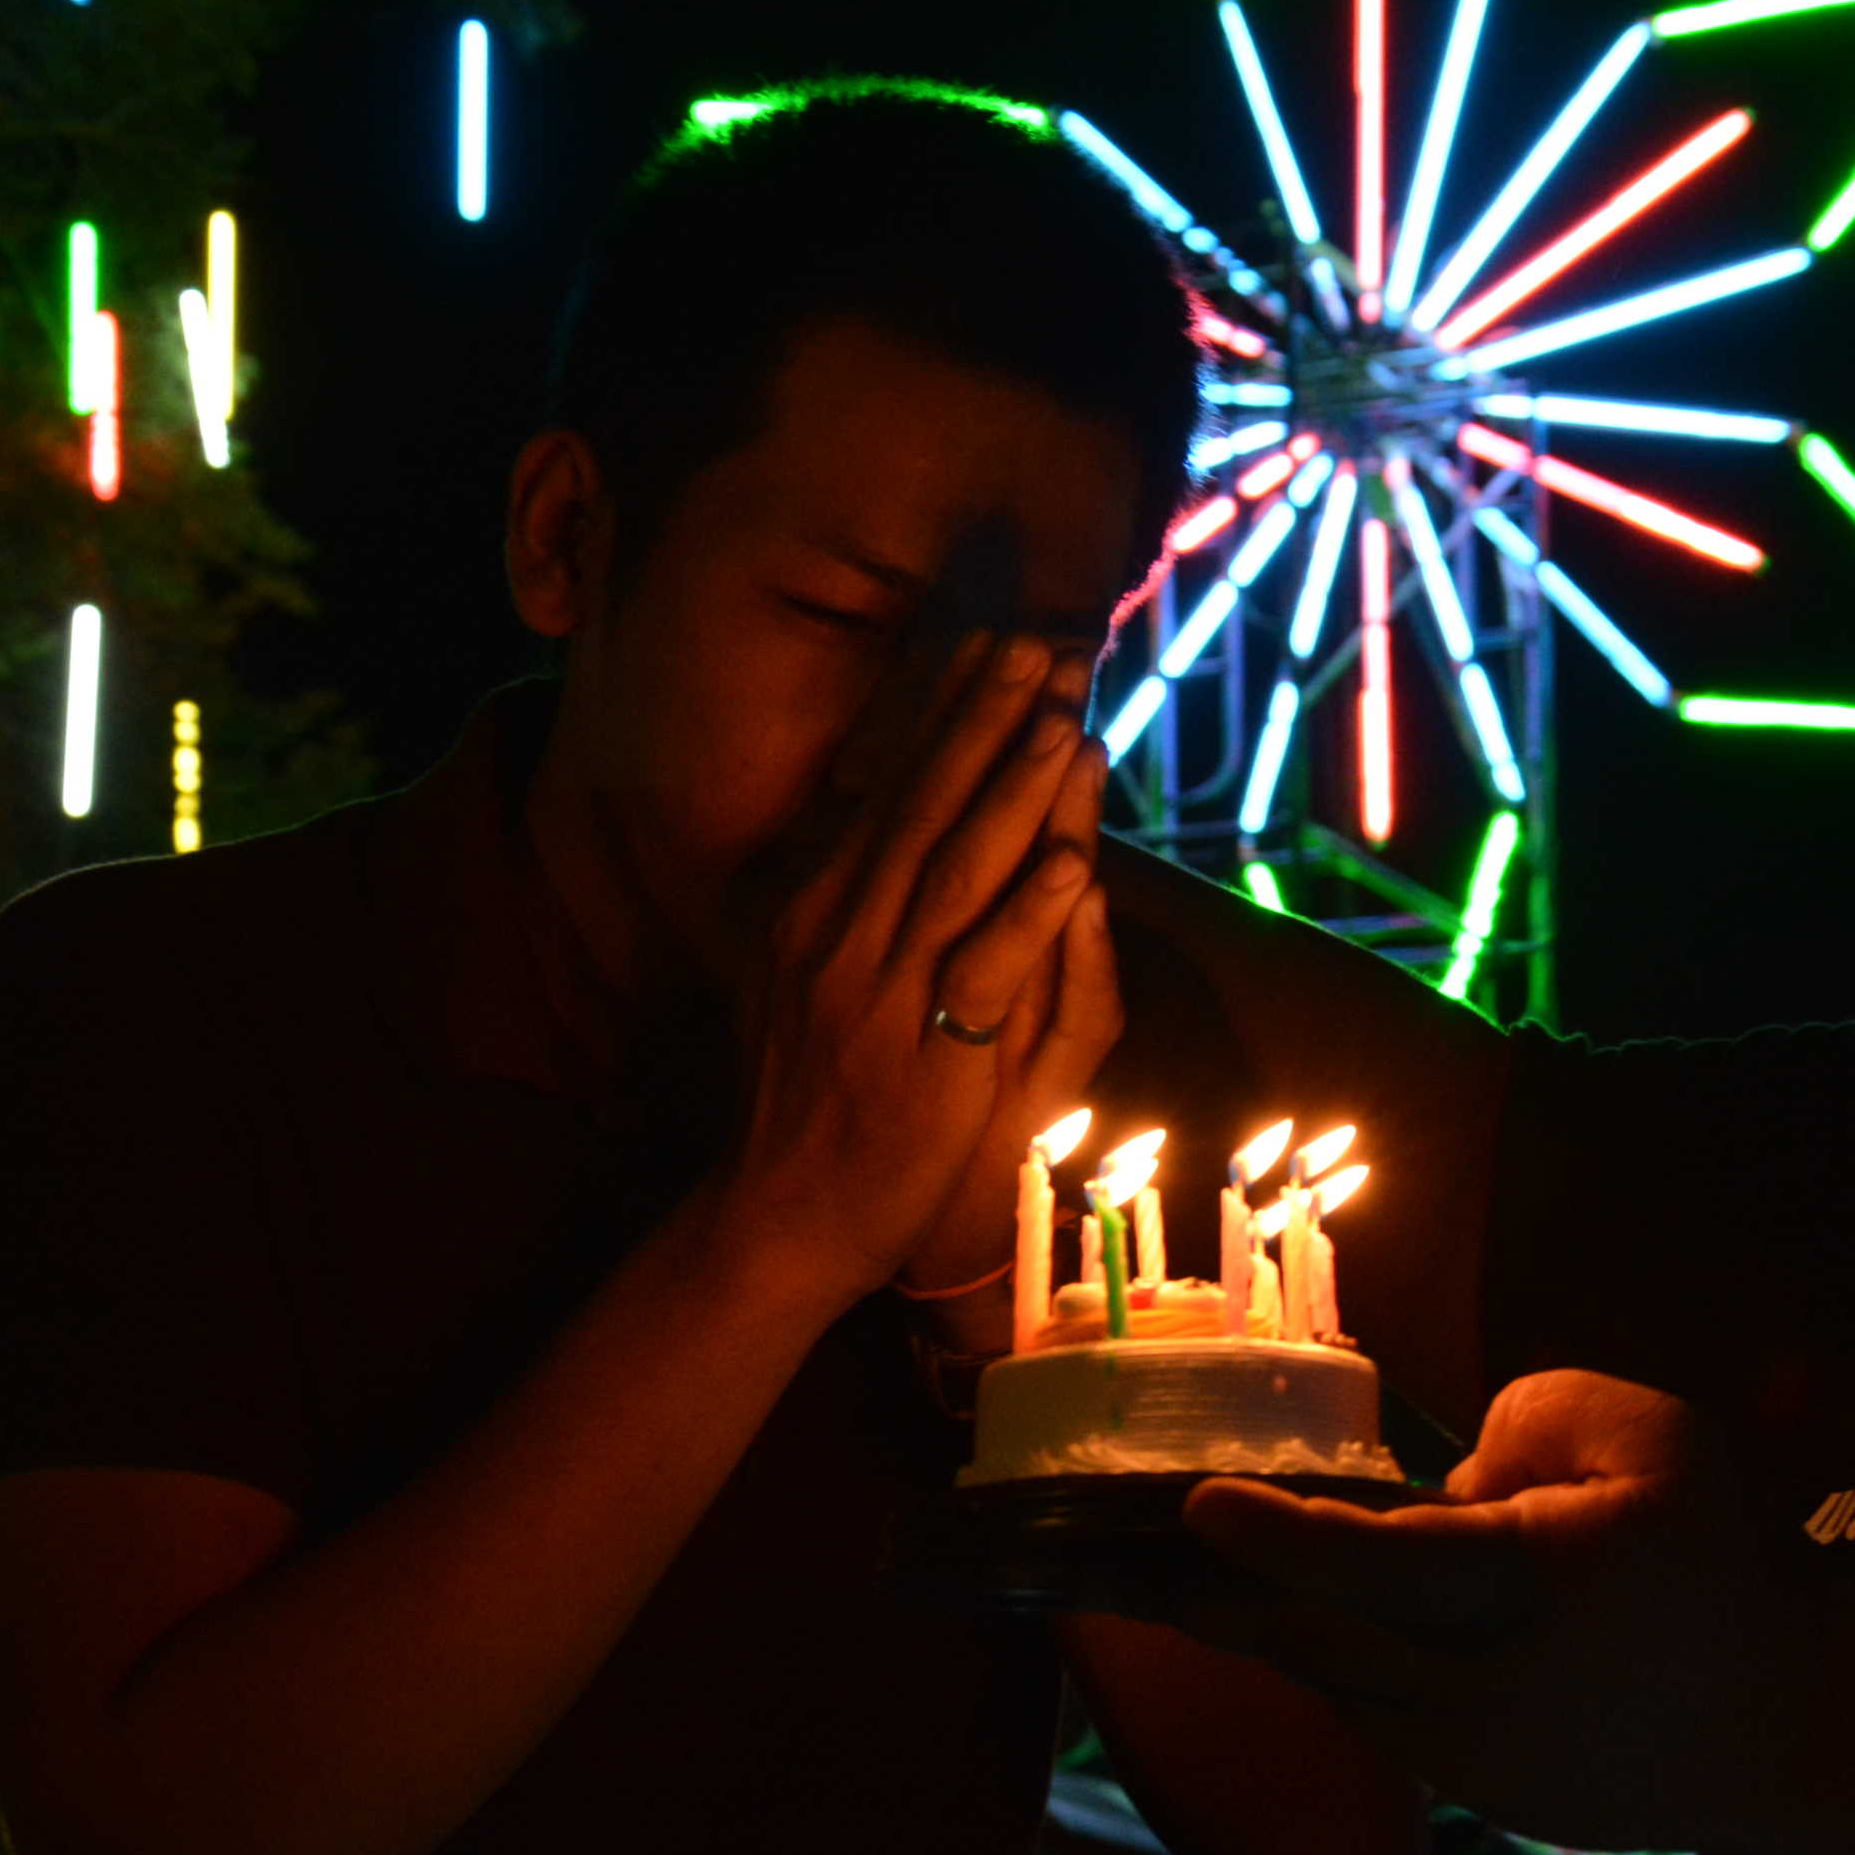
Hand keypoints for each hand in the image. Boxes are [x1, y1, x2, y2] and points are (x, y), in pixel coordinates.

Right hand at [729, 632, 1101, 1302]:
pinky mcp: (925, 1056)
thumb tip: (856, 822)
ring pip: (955, 870)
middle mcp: (836, 934)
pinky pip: (984, 968)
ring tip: (1065, 720)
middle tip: (1039, 642)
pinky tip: (1075, 860)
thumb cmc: (802, 1102)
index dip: (939, 712)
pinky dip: (1031, 910)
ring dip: (1014, 790)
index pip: (882, 787)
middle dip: (984, 720)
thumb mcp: (796, 980)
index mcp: (810, 908)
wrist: (779, 1215)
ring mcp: (877, 992)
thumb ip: (831, 903)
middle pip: (920, 806)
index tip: (988, 639)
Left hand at [1170, 1370, 1828, 1849]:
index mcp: (1531, 1587)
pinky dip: (1342, 1675)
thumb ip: (1531, 1419)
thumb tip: (1444, 1486)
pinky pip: (1386, 1724)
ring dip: (1269, 1638)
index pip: (1380, 1561)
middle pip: (1317, 1642)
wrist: (1804, 1732)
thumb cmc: (1732, 1567)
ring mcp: (1482, 1761)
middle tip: (1104, 1565)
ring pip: (1341, 1689)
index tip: (1199, 1506)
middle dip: (1208, 1600)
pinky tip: (1315, 1634)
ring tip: (1185, 1587)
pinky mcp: (1490, 1801)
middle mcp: (1487, 1688)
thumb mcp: (1657, 1436)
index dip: (1278, 1538)